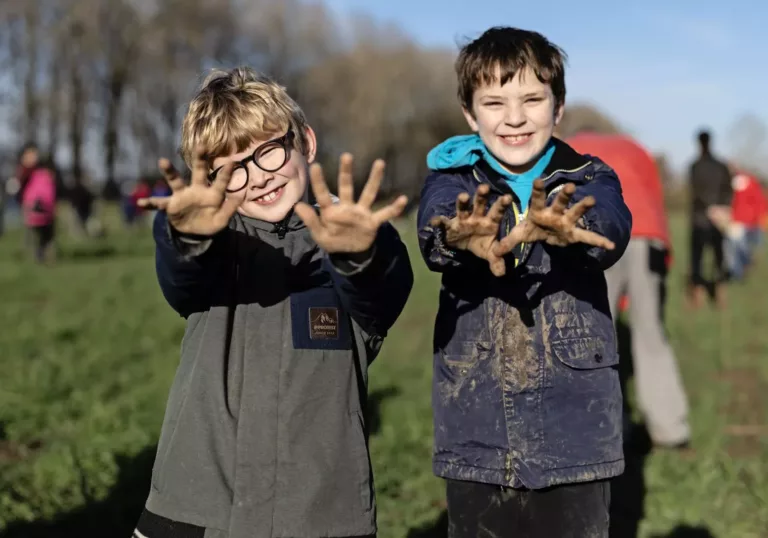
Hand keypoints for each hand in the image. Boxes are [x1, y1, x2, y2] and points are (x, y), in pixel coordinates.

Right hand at [137, 147, 238, 235]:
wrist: (194, 234)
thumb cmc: (210, 223)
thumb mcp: (222, 220)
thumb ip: (230, 209)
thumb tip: (240, 196)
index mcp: (212, 194)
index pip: (221, 182)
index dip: (226, 173)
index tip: (232, 161)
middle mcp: (197, 190)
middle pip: (199, 172)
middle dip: (200, 159)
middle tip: (202, 146)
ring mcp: (182, 196)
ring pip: (176, 181)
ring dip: (169, 172)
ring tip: (162, 161)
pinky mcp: (171, 206)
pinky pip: (159, 203)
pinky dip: (150, 203)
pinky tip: (141, 203)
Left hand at [294, 153, 407, 252]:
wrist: (350, 254)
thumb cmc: (333, 240)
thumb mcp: (319, 235)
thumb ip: (310, 221)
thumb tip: (297, 205)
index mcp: (332, 211)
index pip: (323, 194)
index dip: (319, 181)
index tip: (315, 165)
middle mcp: (347, 207)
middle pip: (346, 187)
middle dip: (346, 172)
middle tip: (346, 155)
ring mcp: (361, 213)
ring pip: (368, 193)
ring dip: (374, 179)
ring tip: (379, 163)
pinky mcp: (372, 222)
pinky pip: (385, 214)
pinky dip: (394, 208)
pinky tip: (403, 199)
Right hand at [429, 184, 512, 275]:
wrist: (463, 246)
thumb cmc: (481, 244)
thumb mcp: (489, 253)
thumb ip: (497, 261)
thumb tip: (501, 273)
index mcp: (490, 221)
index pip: (497, 211)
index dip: (502, 204)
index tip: (508, 197)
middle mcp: (477, 216)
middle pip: (480, 203)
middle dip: (481, 195)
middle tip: (484, 187)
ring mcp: (463, 219)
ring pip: (463, 208)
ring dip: (462, 202)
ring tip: (463, 196)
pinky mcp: (450, 225)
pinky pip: (444, 223)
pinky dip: (439, 221)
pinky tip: (435, 221)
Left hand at [493, 179, 614, 255]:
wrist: (546, 234)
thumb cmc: (533, 228)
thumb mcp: (520, 234)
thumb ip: (508, 242)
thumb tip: (495, 253)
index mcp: (539, 210)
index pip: (537, 198)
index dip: (538, 189)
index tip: (537, 179)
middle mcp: (555, 212)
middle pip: (560, 201)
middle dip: (565, 194)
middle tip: (570, 186)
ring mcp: (566, 221)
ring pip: (575, 212)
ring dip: (583, 207)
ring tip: (592, 200)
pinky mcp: (574, 233)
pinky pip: (588, 237)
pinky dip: (599, 241)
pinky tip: (610, 245)